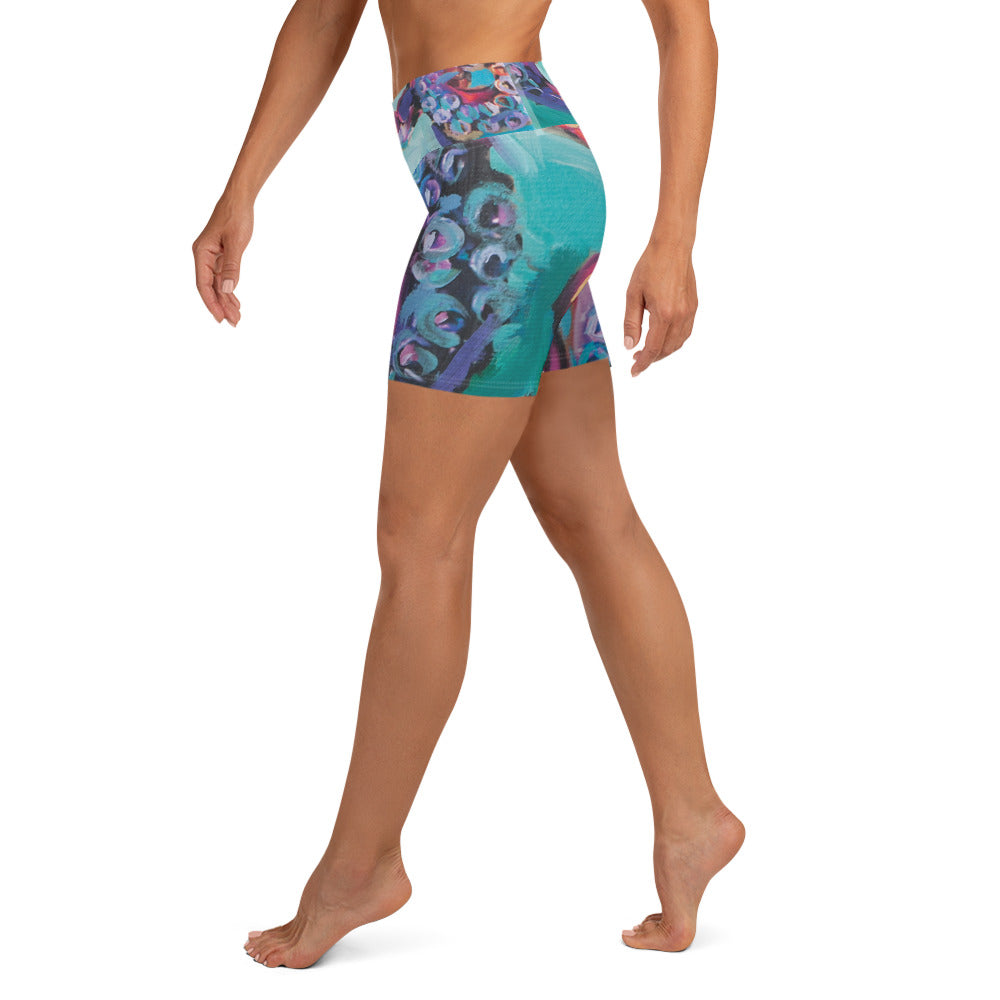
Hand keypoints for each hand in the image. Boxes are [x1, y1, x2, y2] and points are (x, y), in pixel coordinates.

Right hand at [192, 194, 253, 325]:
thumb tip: (227, 289)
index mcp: (202, 252)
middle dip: (221, 306)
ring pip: (216, 284)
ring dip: (226, 301)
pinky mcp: (220, 255)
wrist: (240, 198)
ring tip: (237, 317)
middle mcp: (203, 256)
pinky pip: (222, 277)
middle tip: (234, 323)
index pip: (203, 284)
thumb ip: (232, 266)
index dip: (211, 302)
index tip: (220, 318)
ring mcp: (211, 256)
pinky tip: (235, 302)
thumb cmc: (236, 216)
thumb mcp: (236, 242)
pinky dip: (229, 290)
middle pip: (209, 287)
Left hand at [623, 242, 697, 376]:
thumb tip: (629, 345)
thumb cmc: (650, 266)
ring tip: (648, 352)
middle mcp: (680, 316)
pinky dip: (674, 342)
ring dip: (663, 352)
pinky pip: (685, 332)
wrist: (672, 247)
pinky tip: (662, 339)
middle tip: (636, 360)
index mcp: (663, 314)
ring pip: (678, 343)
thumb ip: (631, 322)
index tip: (634, 372)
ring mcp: (689, 312)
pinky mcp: (694, 306)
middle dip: (652, 359)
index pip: (653, 349)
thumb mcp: (633, 295)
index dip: (643, 364)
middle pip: (666, 349)